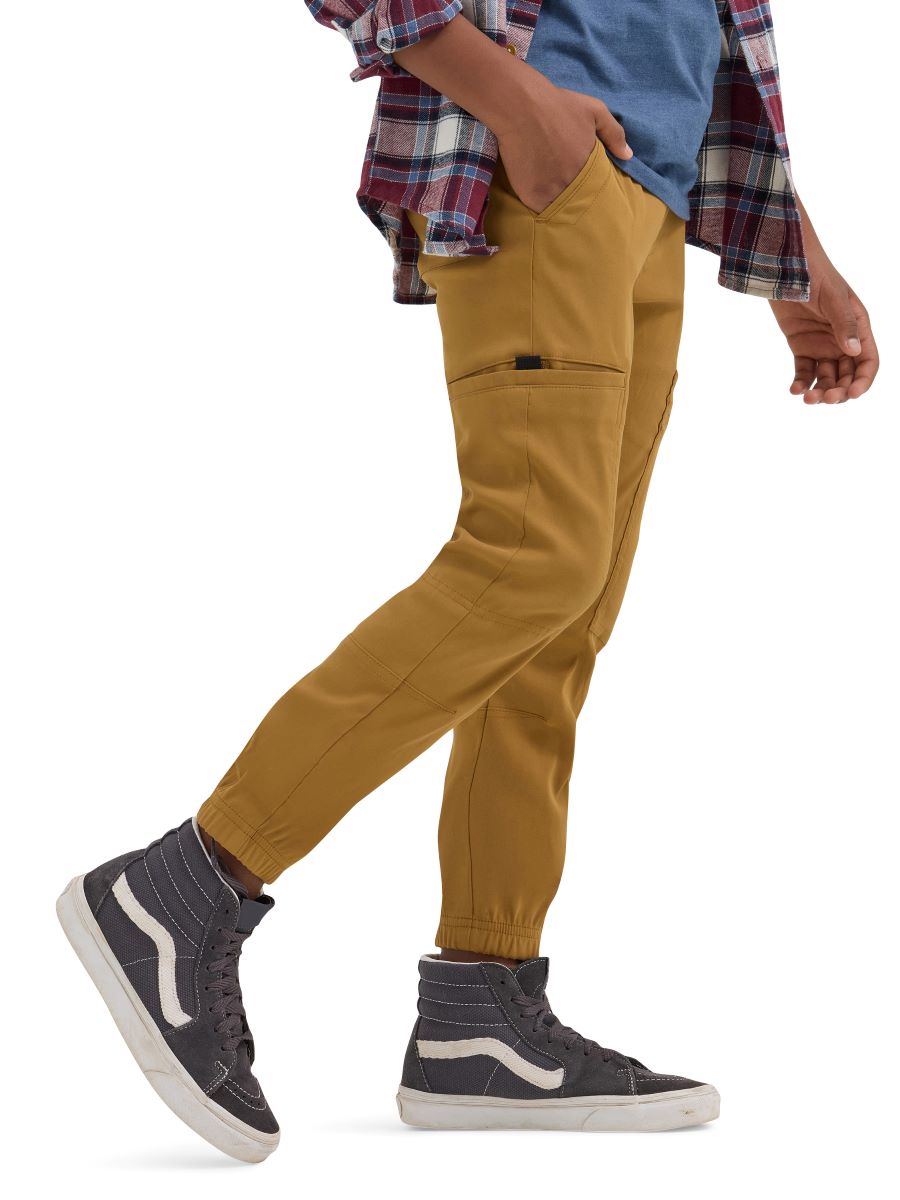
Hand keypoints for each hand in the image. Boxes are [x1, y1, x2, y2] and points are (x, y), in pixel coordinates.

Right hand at [495, 75, 631, 214]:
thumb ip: (614, 133)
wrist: (520, 107)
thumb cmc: (559, 106)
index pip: (597, 188)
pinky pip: (539, 210)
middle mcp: (572, 183)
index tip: (589, 187)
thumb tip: (628, 156)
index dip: (593, 188)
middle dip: (577, 200)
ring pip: (560, 208)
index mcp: (589, 167)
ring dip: (560, 206)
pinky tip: (541, 199)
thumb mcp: (594, 111)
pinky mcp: (531, 196)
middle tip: (570, 191)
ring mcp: (551, 191)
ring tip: (557, 198)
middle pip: (579, 201)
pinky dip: (541, 207)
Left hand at [769, 203, 878, 404]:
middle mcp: (843, 340)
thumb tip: (854, 351)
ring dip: (820, 390)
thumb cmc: (816, 275)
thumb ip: (844, 324)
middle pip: (847, 375)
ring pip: (826, 377)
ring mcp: (822, 344)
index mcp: (859, 328)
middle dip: (839, 390)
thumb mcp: (833, 298)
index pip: (868, 362)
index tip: (851, 394)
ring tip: (808, 398)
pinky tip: (794, 390)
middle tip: (825, 398)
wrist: (785, 267)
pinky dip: (801, 383)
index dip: (863, 381)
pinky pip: (804, 371)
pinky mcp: (801, 346)